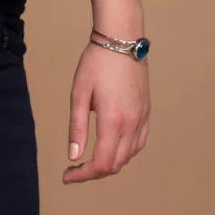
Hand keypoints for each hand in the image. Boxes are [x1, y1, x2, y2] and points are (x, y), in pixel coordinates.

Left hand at [62, 41, 149, 184]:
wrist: (121, 39)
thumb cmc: (96, 62)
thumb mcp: (79, 93)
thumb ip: (77, 127)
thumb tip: (73, 156)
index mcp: (114, 120)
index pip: (102, 163)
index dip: (83, 175)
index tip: (67, 175)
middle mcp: (132, 123)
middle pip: (116, 164)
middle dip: (94, 172)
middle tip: (75, 168)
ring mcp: (143, 118)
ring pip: (129, 156)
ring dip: (110, 162)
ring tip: (90, 158)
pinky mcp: (147, 111)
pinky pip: (139, 142)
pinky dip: (126, 152)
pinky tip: (113, 146)